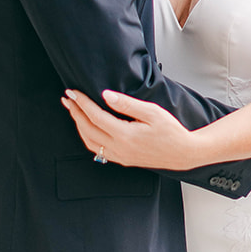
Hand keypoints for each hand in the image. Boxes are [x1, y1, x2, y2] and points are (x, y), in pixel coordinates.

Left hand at [62, 89, 195, 169]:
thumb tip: (106, 95)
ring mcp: (120, 156)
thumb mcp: (152, 112)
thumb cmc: (171, 131)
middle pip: (87, 130)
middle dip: (75, 113)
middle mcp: (119, 148)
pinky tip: (88, 129)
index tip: (73, 92)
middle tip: (67, 99)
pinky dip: (88, 137)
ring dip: (79, 125)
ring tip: (74, 111)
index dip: (82, 103)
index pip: (95, 117)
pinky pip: (98, 150)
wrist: (183, 153)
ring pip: (89, 142)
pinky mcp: (123, 159)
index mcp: (125, 135)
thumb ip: (127, 104)